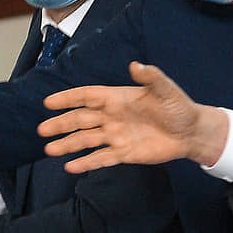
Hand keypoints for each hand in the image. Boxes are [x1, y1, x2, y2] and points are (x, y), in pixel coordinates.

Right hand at [38, 62, 228, 171]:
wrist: (191, 132)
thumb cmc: (178, 107)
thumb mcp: (166, 89)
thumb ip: (151, 77)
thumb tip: (136, 65)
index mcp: (118, 98)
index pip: (87, 97)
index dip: (68, 99)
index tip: (48, 102)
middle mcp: (113, 117)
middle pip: (81, 120)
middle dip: (61, 124)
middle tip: (41, 130)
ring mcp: (117, 136)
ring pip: (86, 140)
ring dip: (68, 144)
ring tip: (49, 150)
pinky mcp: (124, 153)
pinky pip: (101, 158)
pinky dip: (86, 162)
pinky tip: (70, 167)